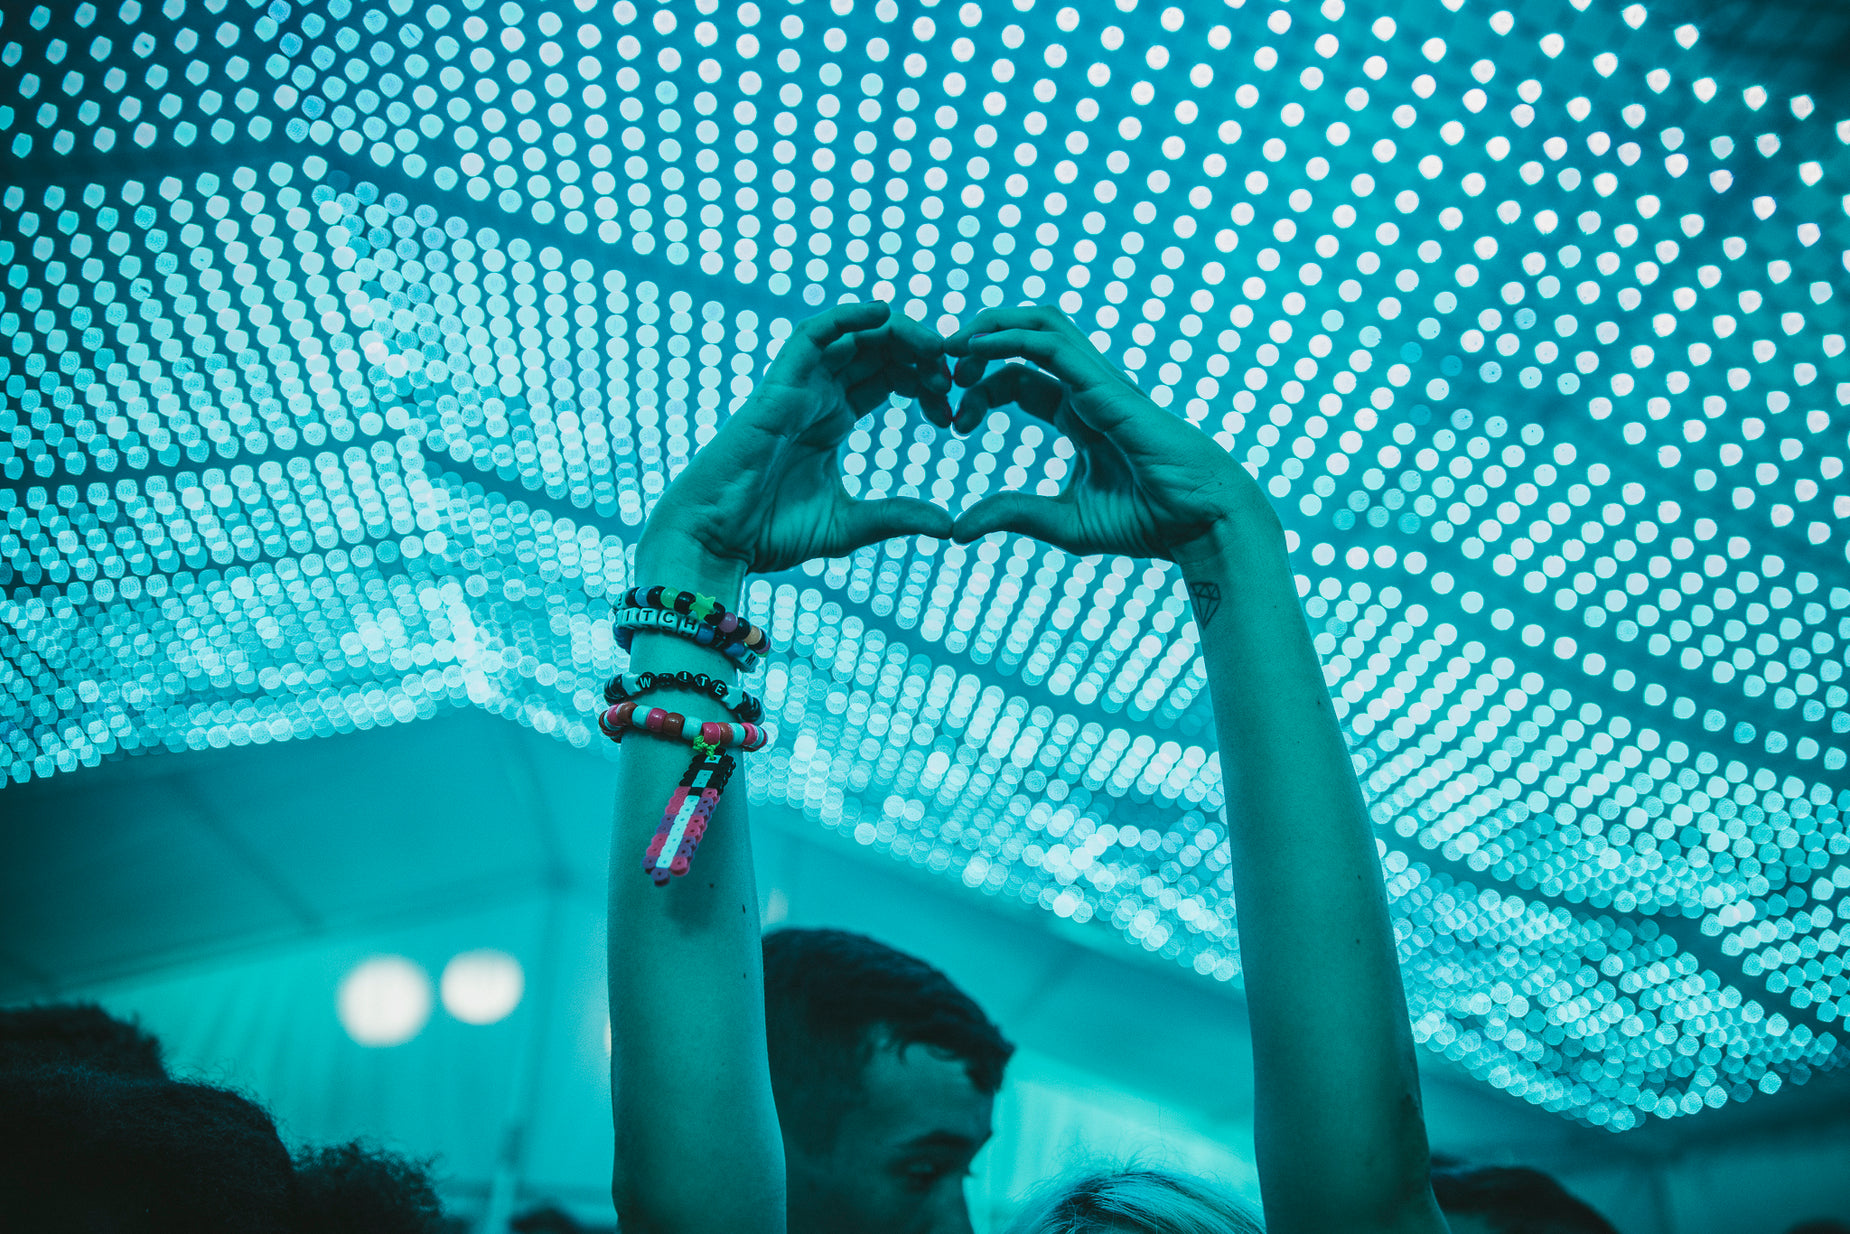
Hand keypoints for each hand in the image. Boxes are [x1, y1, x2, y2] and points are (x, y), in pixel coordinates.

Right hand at [641, 302, 954, 576]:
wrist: (718, 539)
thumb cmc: (770, 533)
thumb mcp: (850, 524)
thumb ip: (897, 516)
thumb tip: (949, 525)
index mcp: (832, 419)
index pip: (887, 377)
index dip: (925, 382)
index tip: (953, 413)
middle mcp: (816, 396)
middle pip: (876, 350)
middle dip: (920, 353)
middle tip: (953, 375)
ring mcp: (797, 388)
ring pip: (852, 335)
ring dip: (897, 333)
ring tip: (934, 348)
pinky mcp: (778, 387)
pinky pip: (812, 335)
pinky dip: (846, 316)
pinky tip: (884, 313)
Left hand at [937, 306, 1273, 568]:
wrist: (1199, 521)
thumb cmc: (1147, 522)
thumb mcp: (1062, 522)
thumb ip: (1012, 514)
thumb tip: (956, 530)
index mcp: (1078, 414)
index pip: (1018, 380)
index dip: (980, 391)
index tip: (953, 423)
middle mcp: (1086, 389)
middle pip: (1022, 341)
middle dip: (977, 347)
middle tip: (940, 373)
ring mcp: (1098, 382)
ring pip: (1038, 324)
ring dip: (990, 326)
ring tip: (950, 349)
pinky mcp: (1105, 385)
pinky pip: (1050, 344)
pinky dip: (1008, 338)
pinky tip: (974, 349)